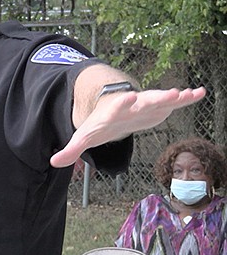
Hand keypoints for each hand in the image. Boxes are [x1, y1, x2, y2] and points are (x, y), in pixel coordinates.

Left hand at [51, 87, 206, 167]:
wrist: (109, 109)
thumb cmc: (98, 124)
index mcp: (113, 112)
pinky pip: (174, 102)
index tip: (130, 95)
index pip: (117, 106)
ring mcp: (145, 105)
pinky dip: (186, 98)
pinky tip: (200, 92)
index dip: (123, 102)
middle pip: (143, 101)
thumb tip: (53, 162)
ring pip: (161, 100)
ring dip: (175, 97)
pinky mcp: (157, 108)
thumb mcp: (84, 137)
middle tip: (171, 92)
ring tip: (190, 93)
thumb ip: (71, 150)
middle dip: (155, 98)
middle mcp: (131, 105)